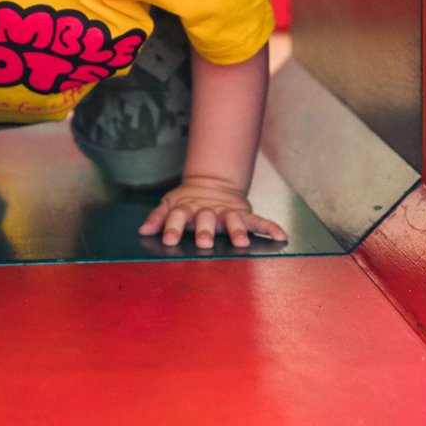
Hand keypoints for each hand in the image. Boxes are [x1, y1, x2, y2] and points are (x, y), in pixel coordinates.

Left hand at [138, 176, 287, 249]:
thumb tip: (143, 231)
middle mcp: (208, 210)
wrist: (212, 182)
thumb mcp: (169, 204)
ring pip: (233, 219)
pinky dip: (271, 227)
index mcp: (188, 208)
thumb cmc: (187, 201)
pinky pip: (259, 220)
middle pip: (206, 218)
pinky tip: (282, 236)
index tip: (167, 240)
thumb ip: (157, 217)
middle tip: (205, 243)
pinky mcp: (244, 213)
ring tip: (241, 243)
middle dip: (206, 230)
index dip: (172, 227)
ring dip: (237, 230)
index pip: (178, 216)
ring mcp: (227, 212)